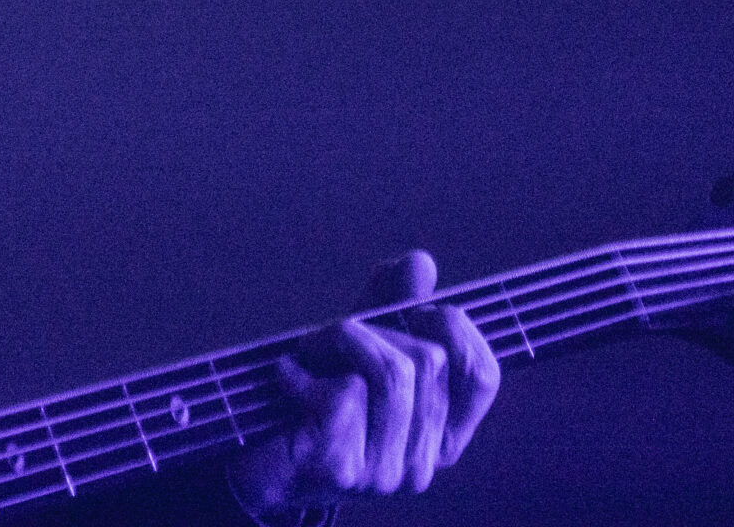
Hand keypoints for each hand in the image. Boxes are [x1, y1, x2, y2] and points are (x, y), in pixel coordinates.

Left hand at [228, 250, 500, 516]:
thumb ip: (390, 306)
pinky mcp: (343, 467)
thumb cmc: (307, 400)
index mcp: (440, 437)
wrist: (251, 459)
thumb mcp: (354, 347)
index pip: (482, 375)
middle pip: (429, 360)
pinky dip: (304, 371)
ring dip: (339, 342)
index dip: (455, 329)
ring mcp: (386, 472)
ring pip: (392, 372)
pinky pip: (345, 392)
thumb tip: (421, 261)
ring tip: (306, 353)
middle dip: (373, 328)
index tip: (414, 311)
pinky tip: (286, 379)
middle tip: (330, 338)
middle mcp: (422, 463)